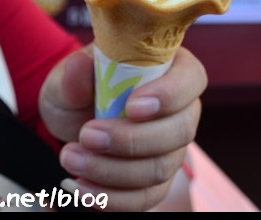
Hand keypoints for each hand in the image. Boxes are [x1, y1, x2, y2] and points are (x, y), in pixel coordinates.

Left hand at [39, 44, 206, 211]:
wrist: (71, 119)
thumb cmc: (79, 86)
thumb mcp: (70, 74)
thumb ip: (76, 73)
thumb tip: (80, 64)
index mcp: (170, 69)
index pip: (190, 79)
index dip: (169, 95)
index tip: (132, 107)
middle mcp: (181, 109)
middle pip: (180, 131)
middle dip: (132, 140)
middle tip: (87, 136)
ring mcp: (172, 147)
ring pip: (161, 167)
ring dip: (113, 170)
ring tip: (71, 158)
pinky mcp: (158, 179)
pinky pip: (147, 196)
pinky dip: (113, 197)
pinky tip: (82, 187)